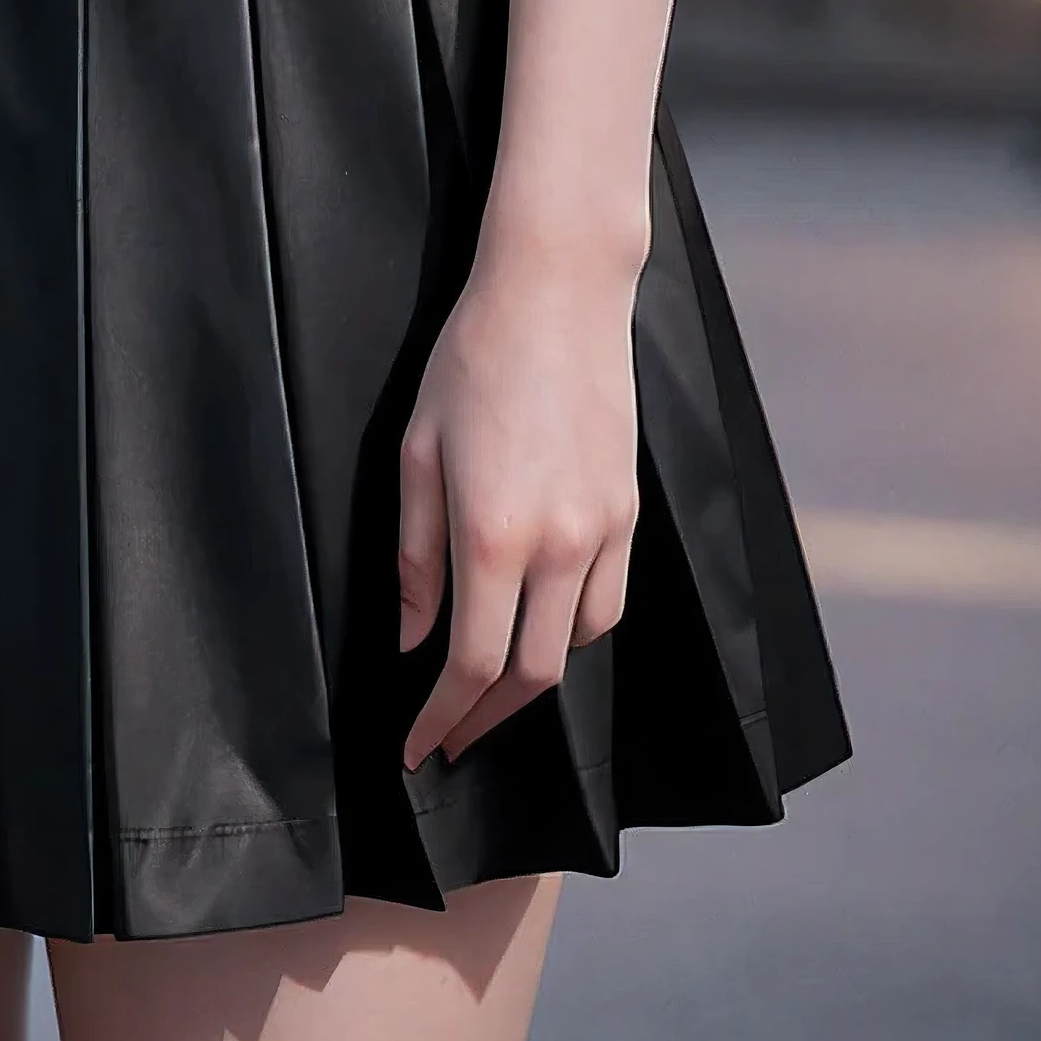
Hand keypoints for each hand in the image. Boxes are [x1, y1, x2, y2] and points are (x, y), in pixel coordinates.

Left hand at [395, 244, 640, 770]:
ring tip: (491, 683)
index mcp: (494, 533)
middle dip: (488, 719)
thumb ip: (416, 555)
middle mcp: (560, 543)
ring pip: (578, 645)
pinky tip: (541, 621)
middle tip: (450, 734)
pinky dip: (573, 630)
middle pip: (534, 675)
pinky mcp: (629, 510)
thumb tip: (411, 638)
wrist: (558, 293)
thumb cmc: (472, 359)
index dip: (443, 718)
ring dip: (535, 678)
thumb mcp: (416, 451)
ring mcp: (605, 529)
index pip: (473, 664)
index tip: (418, 748)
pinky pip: (608, 600)